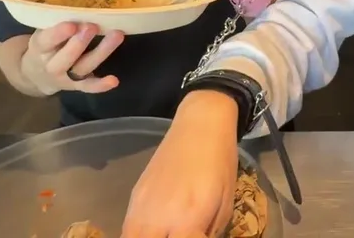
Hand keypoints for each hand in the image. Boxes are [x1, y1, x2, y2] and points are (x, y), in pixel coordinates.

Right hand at [18, 22, 123, 95]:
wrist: (36, 75)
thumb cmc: (45, 45)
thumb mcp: (42, 31)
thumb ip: (56, 20)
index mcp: (40, 47)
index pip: (47, 41)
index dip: (58, 34)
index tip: (72, 24)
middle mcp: (51, 65)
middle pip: (65, 58)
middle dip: (79, 43)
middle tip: (92, 26)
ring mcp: (65, 77)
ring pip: (82, 68)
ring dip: (100, 53)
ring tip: (117, 35)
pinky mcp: (77, 86)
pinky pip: (89, 87)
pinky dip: (101, 85)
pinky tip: (114, 80)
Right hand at [122, 91, 238, 237]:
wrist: (201, 126)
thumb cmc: (221, 164)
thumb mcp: (225, 205)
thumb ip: (208, 232)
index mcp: (187, 220)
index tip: (197, 236)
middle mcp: (159, 217)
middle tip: (176, 235)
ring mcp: (141, 205)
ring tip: (163, 233)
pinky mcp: (135, 194)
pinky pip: (128, 225)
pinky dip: (137, 233)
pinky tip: (153, 230)